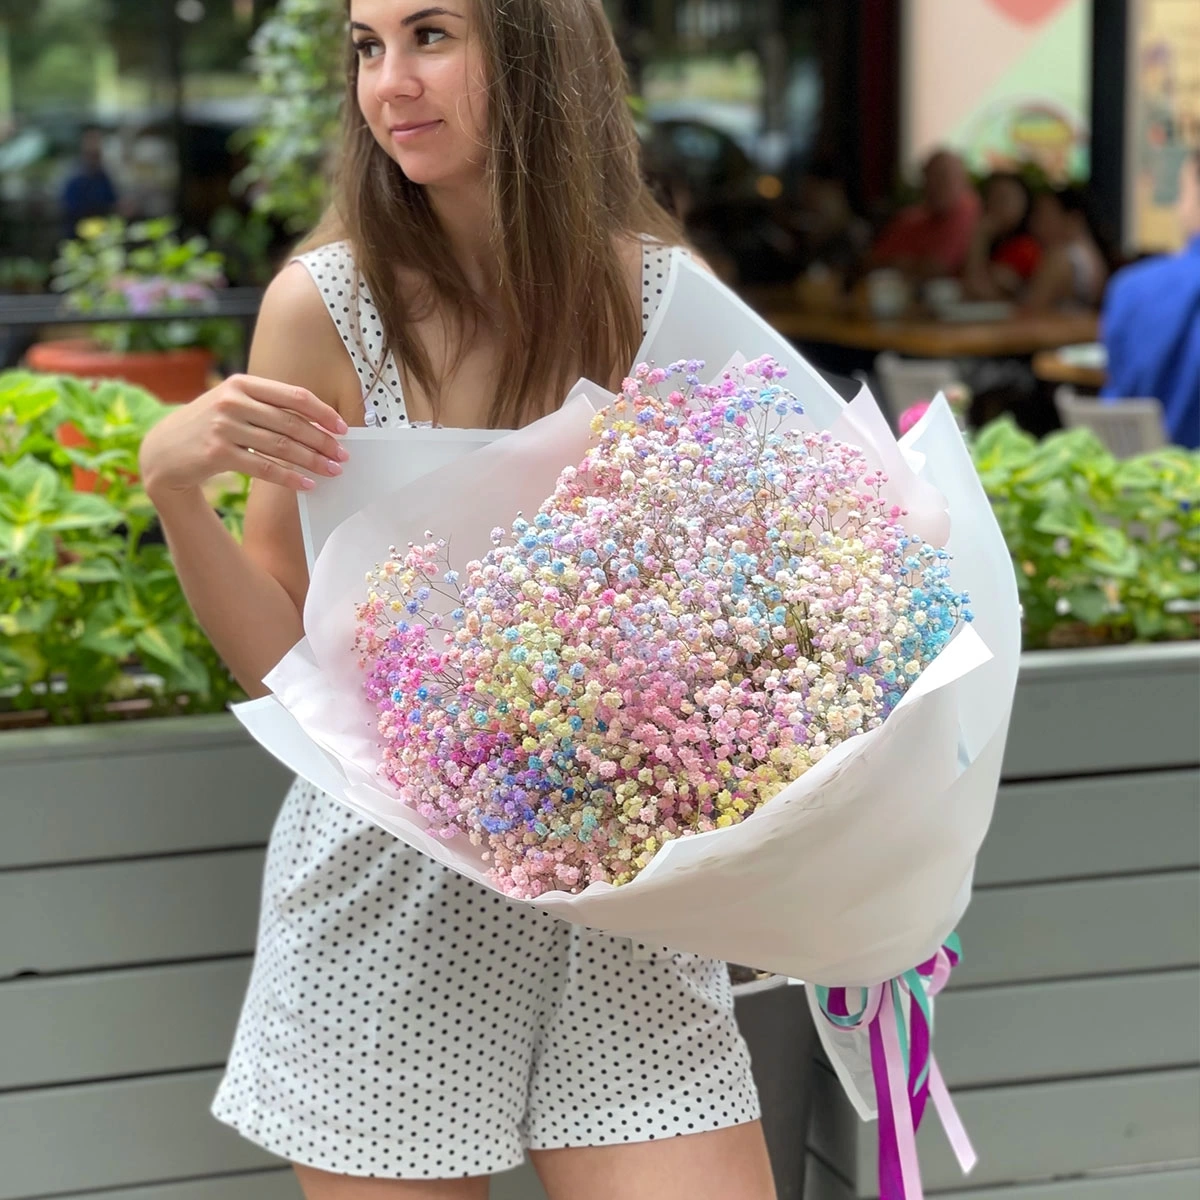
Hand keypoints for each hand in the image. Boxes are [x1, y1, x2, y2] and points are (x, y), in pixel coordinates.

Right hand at [139, 374, 349, 497]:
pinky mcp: (217, 453)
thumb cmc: (208, 427)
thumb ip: (267, 408)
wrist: (162, 451)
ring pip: (281, 446)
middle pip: (291, 423)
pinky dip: (289, 477)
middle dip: (323, 441)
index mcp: (242, 384)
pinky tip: (306, 484)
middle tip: (343, 456)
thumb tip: (316, 425)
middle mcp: (232, 401)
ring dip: (312, 461)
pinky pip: (264, 467)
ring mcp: (223, 426)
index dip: (322, 413)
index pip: (294, 395)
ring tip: (332, 471)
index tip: (343, 429)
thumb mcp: (233, 405)